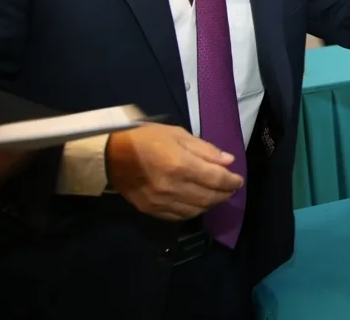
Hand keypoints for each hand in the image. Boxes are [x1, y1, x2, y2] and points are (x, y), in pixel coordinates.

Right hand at [106, 124, 243, 220]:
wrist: (111, 154)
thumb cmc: (146, 138)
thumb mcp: (177, 134)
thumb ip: (204, 149)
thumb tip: (228, 161)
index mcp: (180, 165)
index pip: (216, 179)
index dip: (231, 181)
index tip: (238, 180)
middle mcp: (173, 187)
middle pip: (208, 197)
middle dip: (224, 194)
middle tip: (231, 188)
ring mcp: (161, 201)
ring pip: (196, 210)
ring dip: (211, 204)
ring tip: (217, 195)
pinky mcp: (151, 210)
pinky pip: (179, 216)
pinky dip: (193, 211)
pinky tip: (198, 203)